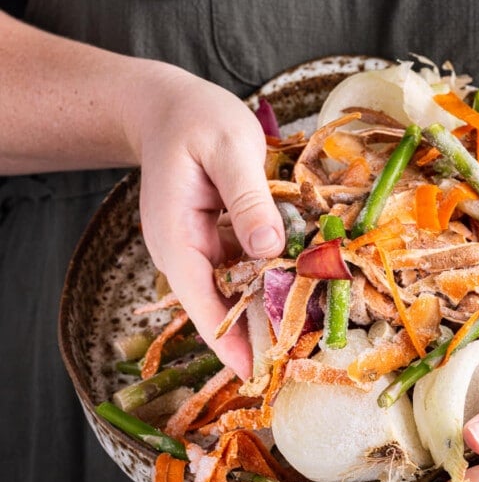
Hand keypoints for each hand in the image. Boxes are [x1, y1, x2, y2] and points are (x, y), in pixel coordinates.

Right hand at [128, 67, 284, 377]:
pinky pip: (242, 274)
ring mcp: (198, 253)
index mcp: (176, 239)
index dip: (230, 343)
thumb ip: (249, 198)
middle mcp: (182, 255)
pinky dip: (268, 285)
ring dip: (266, 313)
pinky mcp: (214, 245)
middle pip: (219, 309)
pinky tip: (299, 295)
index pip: (202, 305)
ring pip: (234, 295)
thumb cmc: (196, 119)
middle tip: (296, 364)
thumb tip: (270, 248)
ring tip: (306, 338)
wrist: (168, 106)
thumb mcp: (229, 147)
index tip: (256, 374)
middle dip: (255, 336)